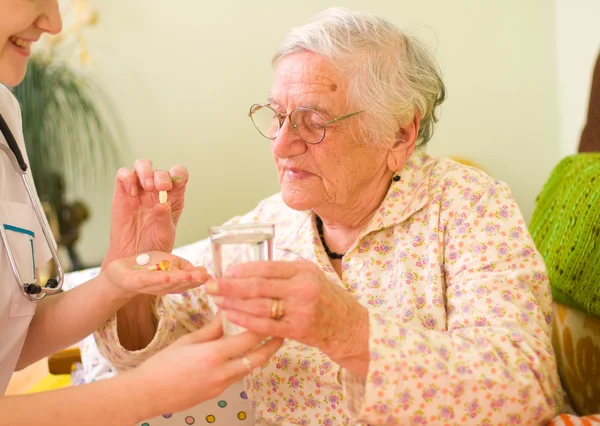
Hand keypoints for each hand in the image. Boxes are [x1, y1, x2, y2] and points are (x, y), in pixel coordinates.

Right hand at [104, 159, 187, 266]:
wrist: (132, 258)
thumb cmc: (152, 246)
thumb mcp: (164, 235)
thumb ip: (164, 218)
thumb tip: (162, 203)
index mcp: (173, 197)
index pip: (179, 176)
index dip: (178, 174)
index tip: (174, 184)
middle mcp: (157, 191)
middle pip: (160, 170)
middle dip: (161, 176)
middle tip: (160, 187)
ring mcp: (139, 190)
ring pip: (142, 166)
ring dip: (145, 171)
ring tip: (146, 186)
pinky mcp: (122, 193)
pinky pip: (123, 175)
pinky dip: (127, 177)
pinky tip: (131, 192)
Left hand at [104, 251, 209, 297]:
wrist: (119, 273)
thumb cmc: (146, 267)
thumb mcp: (169, 262)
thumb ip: (185, 268)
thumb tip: (205, 272)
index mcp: (173, 283)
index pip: (189, 282)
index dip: (199, 280)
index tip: (210, 277)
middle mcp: (163, 287)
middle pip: (180, 285)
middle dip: (192, 281)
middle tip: (205, 278)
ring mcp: (149, 286)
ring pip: (167, 284)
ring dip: (179, 281)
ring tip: (190, 276)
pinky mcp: (135, 282)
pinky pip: (148, 281)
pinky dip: (158, 279)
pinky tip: (167, 276)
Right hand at [131, 316, 282, 416]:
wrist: (148, 394)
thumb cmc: (163, 365)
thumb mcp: (188, 341)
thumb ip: (212, 329)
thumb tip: (227, 313)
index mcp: (215, 354)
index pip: (249, 338)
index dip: (263, 325)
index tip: (271, 313)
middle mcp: (223, 371)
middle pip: (258, 357)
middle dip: (273, 345)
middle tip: (282, 331)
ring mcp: (222, 385)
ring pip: (250, 368)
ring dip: (260, 355)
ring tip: (267, 341)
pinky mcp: (218, 393)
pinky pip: (238, 376)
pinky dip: (245, 364)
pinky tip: (244, 354)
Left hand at [205, 260, 368, 363]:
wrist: (347, 325)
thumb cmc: (325, 297)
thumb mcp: (310, 275)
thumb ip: (285, 271)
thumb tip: (250, 268)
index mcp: (303, 270)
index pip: (266, 267)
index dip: (242, 270)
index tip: (225, 271)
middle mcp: (301, 288)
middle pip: (258, 286)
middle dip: (230, 286)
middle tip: (210, 284)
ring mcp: (299, 311)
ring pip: (258, 306)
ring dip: (233, 303)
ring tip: (216, 300)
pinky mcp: (296, 330)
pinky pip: (265, 325)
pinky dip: (245, 320)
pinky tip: (230, 315)